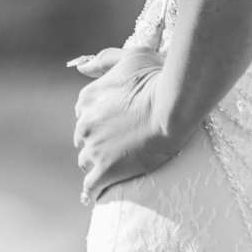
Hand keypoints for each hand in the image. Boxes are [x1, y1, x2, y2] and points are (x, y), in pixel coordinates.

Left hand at [71, 45, 177, 206]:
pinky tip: (96, 195)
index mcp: (88, 98)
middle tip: (118, 146)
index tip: (114, 124)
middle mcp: (85, 123)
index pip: (84, 114)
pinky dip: (93, 190)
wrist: (171, 108)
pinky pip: (91, 186)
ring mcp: (94, 148)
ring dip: (96, 164)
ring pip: (86, 161)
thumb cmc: (157, 78)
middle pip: (84, 138)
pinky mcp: (106, 169)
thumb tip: (80, 67)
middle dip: (97, 141)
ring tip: (113, 168)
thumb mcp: (130, 57)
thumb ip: (103, 60)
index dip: (99, 120)